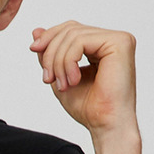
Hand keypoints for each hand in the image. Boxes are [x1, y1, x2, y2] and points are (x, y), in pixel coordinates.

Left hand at [30, 21, 137, 137]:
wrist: (104, 125)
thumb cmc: (88, 107)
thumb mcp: (59, 75)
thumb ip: (50, 53)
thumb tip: (36, 30)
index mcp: (101, 46)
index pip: (70, 29)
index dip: (49, 37)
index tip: (33, 50)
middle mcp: (112, 40)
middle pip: (70, 29)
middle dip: (51, 52)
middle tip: (48, 78)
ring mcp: (119, 39)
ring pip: (73, 35)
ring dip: (58, 61)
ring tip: (62, 84)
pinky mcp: (120, 43)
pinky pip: (81, 41)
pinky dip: (69, 61)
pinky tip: (73, 80)